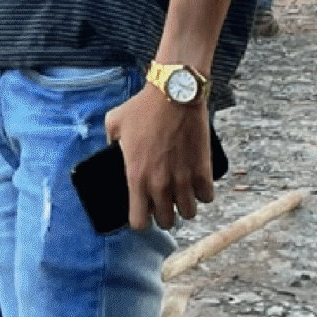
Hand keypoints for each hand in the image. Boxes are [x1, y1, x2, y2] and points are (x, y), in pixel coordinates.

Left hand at [104, 78, 216, 230]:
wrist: (174, 95)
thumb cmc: (142, 108)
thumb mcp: (114, 124)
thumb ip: (109, 142)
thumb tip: (111, 149)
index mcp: (136, 177)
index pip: (138, 221)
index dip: (139, 220)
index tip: (140, 213)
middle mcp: (160, 184)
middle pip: (166, 221)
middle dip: (163, 216)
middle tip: (162, 204)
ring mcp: (184, 179)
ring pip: (189, 213)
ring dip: (185, 207)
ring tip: (181, 196)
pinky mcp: (203, 171)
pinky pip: (207, 198)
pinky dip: (203, 195)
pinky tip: (197, 186)